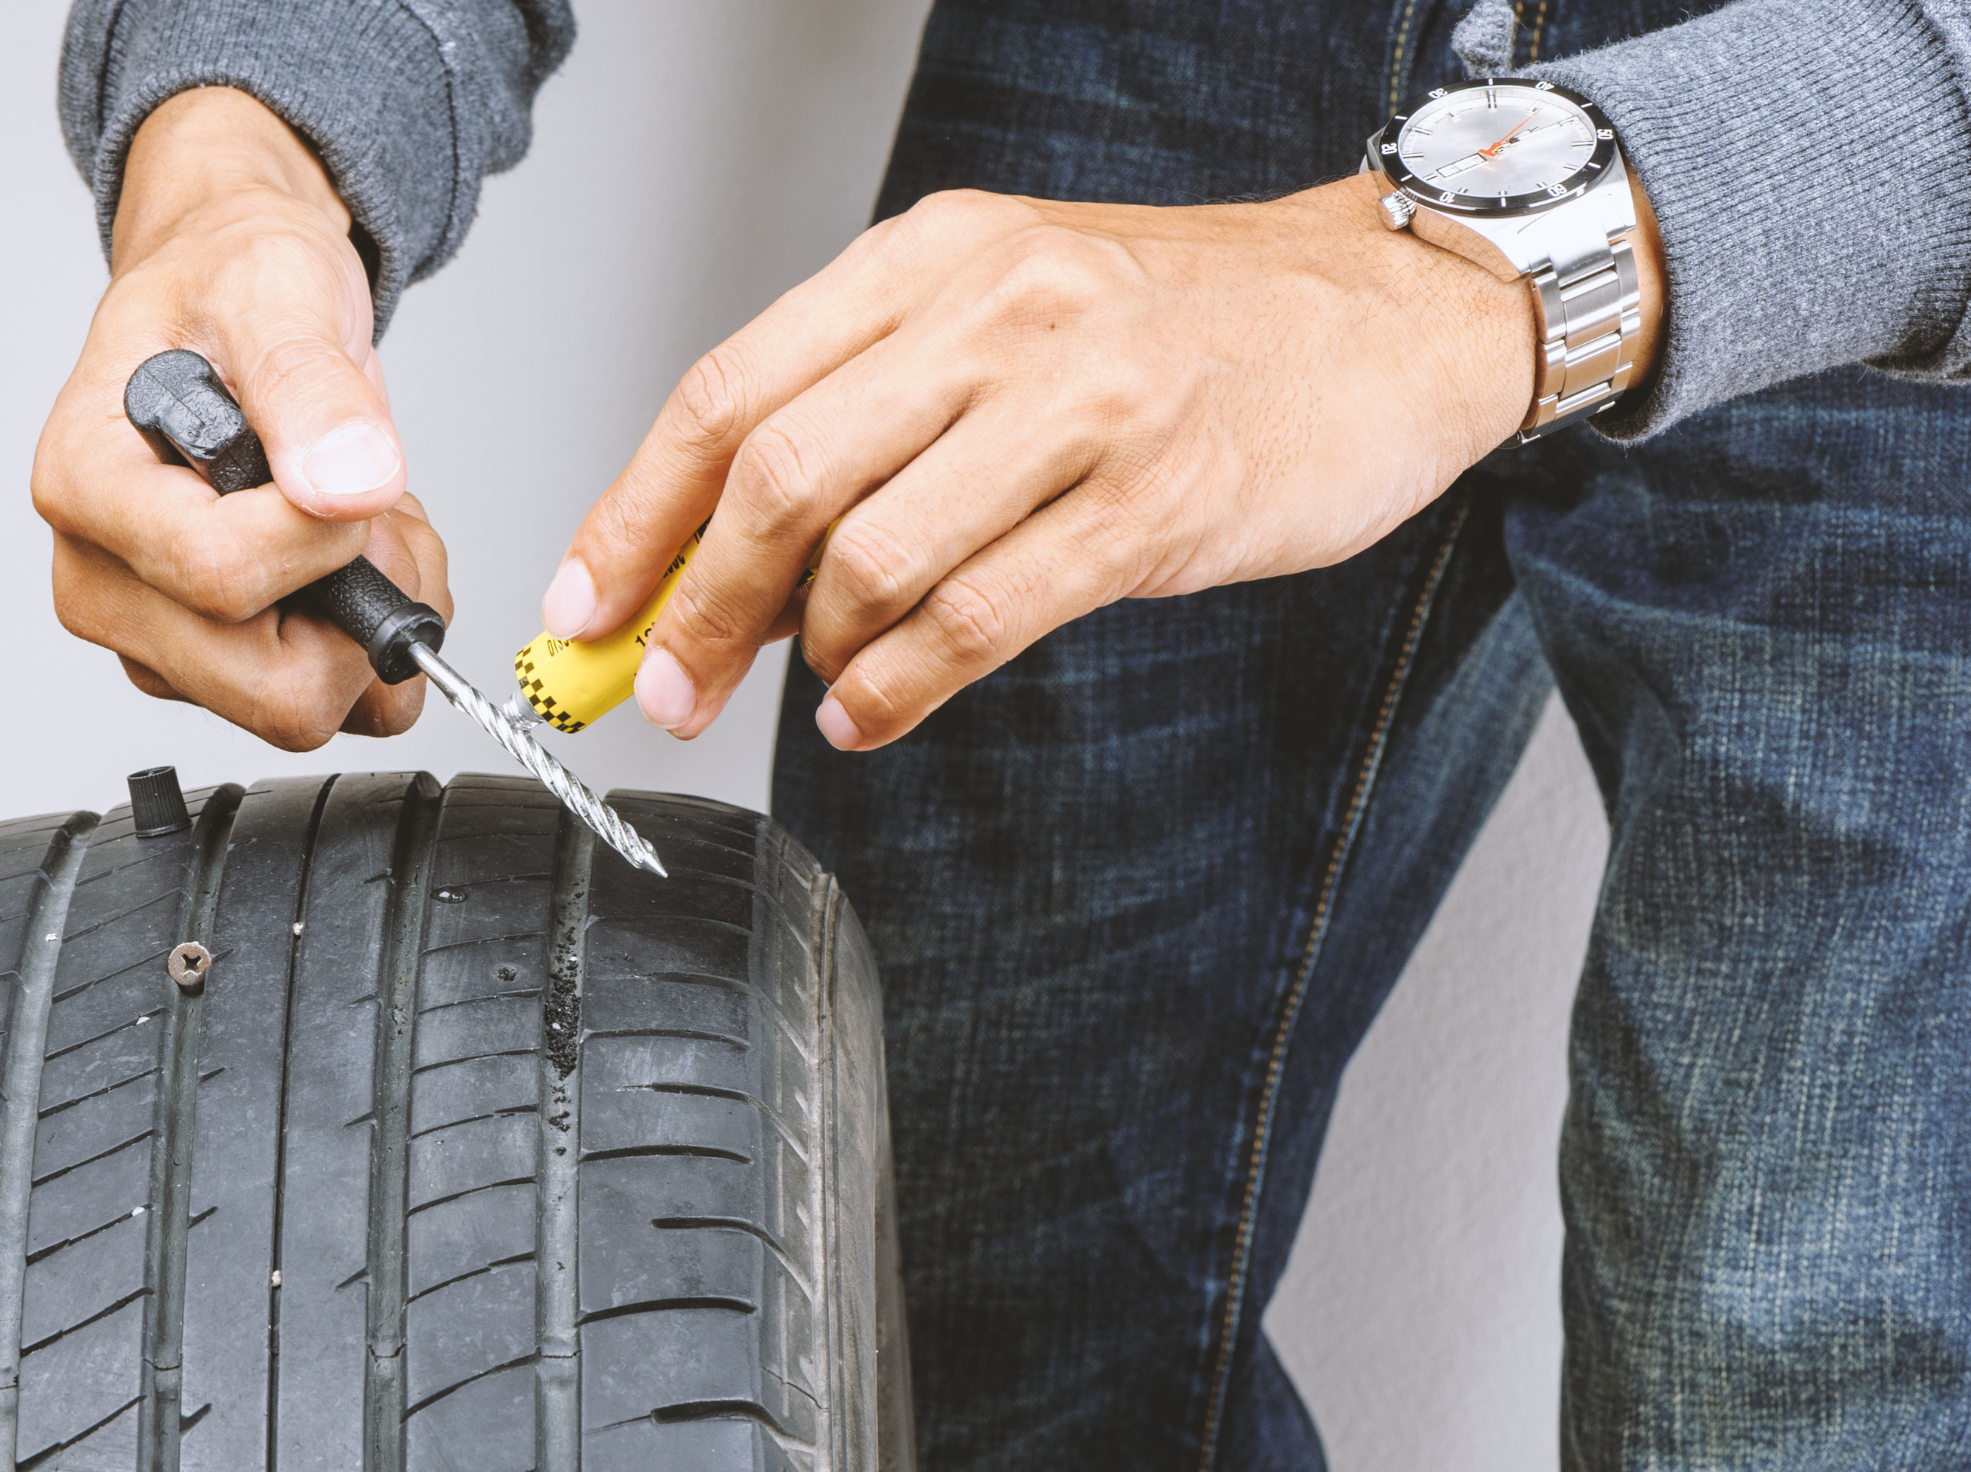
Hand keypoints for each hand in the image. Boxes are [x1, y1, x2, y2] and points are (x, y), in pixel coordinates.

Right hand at [33, 87, 448, 750]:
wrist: (233, 295)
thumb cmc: (231, 287)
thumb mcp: (277, 295)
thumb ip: (310, 387)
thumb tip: (348, 482)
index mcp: (87, 487)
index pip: (221, 578)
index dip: (324, 537)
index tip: (346, 467)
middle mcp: (104, 581)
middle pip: (268, 689)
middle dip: (360, 604)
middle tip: (371, 506)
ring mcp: (157, 636)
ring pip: (305, 706)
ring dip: (373, 618)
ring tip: (357, 517)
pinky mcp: (212, 665)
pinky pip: (332, 705)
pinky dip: (372, 641)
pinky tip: (353, 560)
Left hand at [545, 173, 1661, 749]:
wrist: (1388, 313)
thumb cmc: (1185, 324)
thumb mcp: (1009, 310)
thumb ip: (874, 407)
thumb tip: (733, 556)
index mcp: (931, 257)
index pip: (731, 389)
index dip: (634, 513)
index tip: (583, 606)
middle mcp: (993, 313)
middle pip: (778, 479)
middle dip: (694, 607)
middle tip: (660, 689)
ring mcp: (1076, 406)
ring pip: (871, 556)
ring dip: (804, 658)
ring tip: (803, 697)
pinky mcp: (1152, 503)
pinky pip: (979, 617)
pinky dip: (901, 688)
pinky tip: (874, 715)